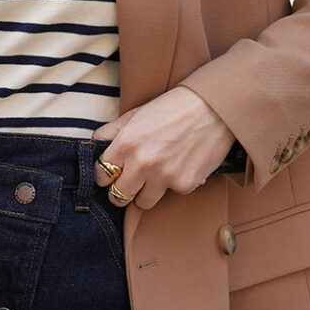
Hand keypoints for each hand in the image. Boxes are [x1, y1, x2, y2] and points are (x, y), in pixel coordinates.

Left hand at [92, 88, 234, 211]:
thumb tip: (96, 143)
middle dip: (121, 191)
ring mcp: (165, 177)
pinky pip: (172, 193)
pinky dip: (174, 184)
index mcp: (127, 143)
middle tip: (128, 184)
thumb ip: (112, 131)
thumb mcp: (137, 113)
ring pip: (143, 202)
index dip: (105, 175)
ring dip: (146, 192)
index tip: (111, 174)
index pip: (101, 175)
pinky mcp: (186, 184)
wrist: (214, 107)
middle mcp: (143, 163)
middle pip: (118, 196)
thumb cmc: (174, 107)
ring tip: (156, 174)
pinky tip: (181, 164)